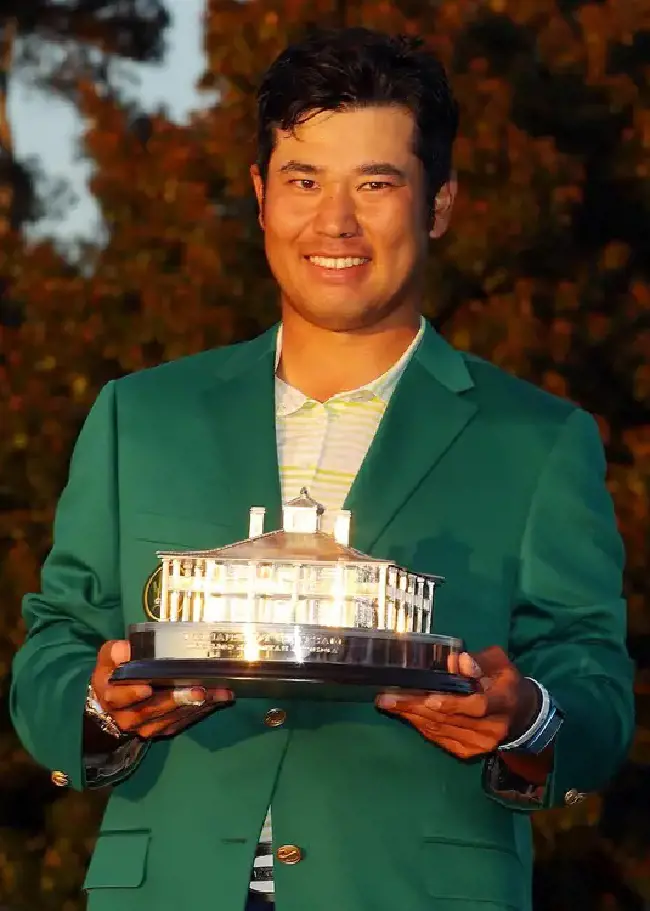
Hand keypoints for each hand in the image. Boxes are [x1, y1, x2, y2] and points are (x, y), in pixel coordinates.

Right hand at [90, 640, 233, 739]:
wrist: (113, 705)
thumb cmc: (113, 674)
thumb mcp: (108, 660)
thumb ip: (114, 652)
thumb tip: (126, 648)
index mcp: (112, 696)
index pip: (120, 697)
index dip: (133, 694)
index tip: (147, 688)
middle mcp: (129, 717)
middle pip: (153, 709)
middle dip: (178, 699)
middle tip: (199, 690)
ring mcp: (147, 726)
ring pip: (173, 717)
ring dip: (198, 705)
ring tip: (219, 692)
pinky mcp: (163, 730)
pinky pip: (184, 721)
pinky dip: (202, 710)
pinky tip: (219, 699)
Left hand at [375, 647, 538, 759]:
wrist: (520, 715)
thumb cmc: (504, 681)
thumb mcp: (499, 663)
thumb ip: (479, 662)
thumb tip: (457, 661)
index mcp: (503, 701)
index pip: (478, 706)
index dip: (453, 704)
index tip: (429, 698)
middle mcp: (492, 728)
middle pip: (451, 719)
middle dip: (416, 706)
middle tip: (388, 696)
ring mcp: (480, 744)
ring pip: (441, 730)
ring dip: (412, 716)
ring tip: (389, 702)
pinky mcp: (468, 752)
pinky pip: (439, 739)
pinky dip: (420, 726)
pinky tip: (404, 714)